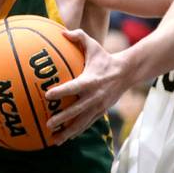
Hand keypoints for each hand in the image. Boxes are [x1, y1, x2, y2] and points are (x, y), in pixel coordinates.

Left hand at [45, 28, 129, 144]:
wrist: (127, 72)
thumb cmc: (106, 58)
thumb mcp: (94, 46)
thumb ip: (79, 37)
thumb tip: (62, 31)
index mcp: (90, 80)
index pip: (73, 87)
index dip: (60, 92)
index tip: (47, 95)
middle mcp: (94, 96)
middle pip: (76, 110)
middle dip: (62, 118)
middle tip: (48, 124)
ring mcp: (98, 106)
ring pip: (82, 122)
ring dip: (68, 132)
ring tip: (54, 140)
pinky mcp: (101, 111)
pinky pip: (87, 124)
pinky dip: (77, 131)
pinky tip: (66, 138)